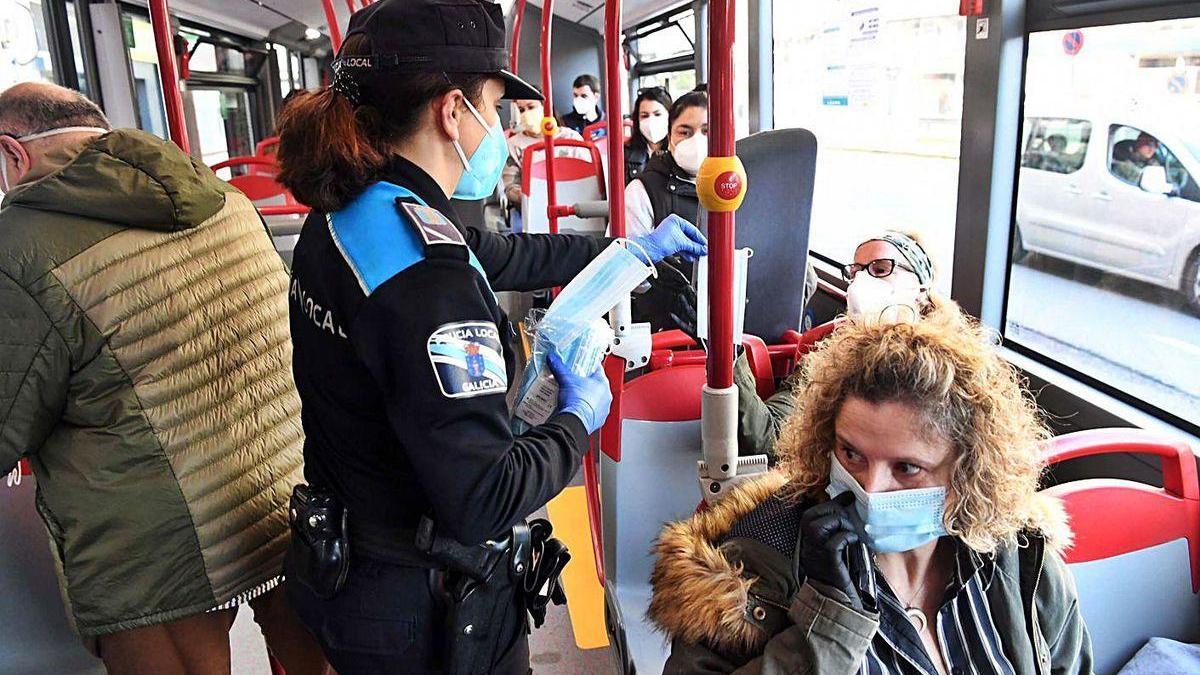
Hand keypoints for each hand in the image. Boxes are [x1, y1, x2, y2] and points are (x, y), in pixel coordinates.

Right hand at [546, 351, 612, 434]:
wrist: (575, 421)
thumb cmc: (576, 401)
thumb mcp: (565, 379)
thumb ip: (559, 367)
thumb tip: (553, 359)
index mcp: (602, 382)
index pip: (597, 368)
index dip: (588, 366)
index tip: (582, 365)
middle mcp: (606, 395)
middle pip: (597, 385)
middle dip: (586, 383)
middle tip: (576, 381)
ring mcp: (603, 408)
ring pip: (596, 399)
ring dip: (588, 398)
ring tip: (575, 396)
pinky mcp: (599, 420)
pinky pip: (593, 412)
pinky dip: (586, 410)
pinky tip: (577, 408)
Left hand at [632, 214, 707, 262]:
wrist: (649, 251)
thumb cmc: (659, 242)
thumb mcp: (681, 243)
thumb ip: (694, 246)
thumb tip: (703, 249)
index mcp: (676, 220)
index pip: (693, 230)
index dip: (700, 239)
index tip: (706, 245)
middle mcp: (673, 226)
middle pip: (689, 237)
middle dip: (696, 246)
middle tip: (703, 252)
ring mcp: (671, 234)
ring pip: (685, 242)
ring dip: (692, 250)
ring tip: (698, 256)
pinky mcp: (668, 242)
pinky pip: (680, 246)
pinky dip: (686, 252)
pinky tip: (691, 257)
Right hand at [800, 492, 865, 609]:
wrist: (839, 602)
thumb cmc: (840, 574)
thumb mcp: (835, 549)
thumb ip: (836, 529)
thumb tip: (847, 503)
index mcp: (808, 541)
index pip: (810, 514)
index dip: (829, 502)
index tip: (848, 497)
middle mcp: (807, 546)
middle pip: (813, 515)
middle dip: (836, 511)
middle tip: (850, 521)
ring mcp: (815, 553)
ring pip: (823, 524)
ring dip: (842, 524)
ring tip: (852, 534)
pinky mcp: (828, 562)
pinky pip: (836, 540)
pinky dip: (848, 537)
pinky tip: (855, 543)